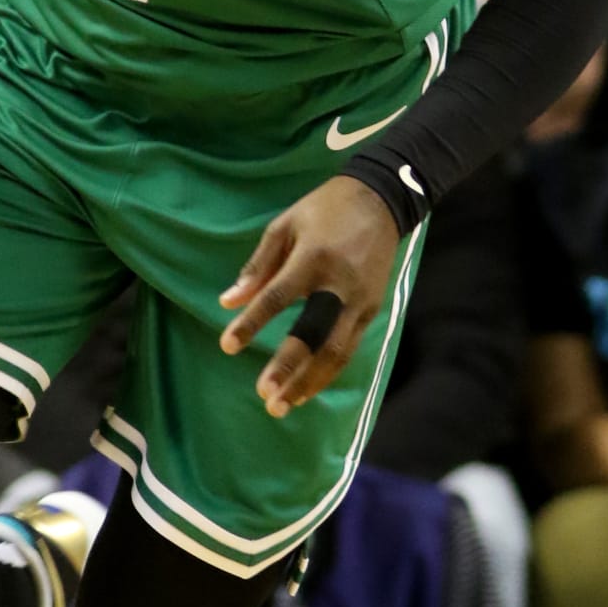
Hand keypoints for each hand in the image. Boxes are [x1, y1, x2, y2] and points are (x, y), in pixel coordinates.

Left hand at [219, 176, 399, 416]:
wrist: (380, 201)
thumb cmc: (324, 210)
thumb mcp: (284, 226)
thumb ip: (257, 266)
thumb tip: (226, 302)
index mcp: (312, 258)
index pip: (277, 297)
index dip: (251, 323)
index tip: (227, 346)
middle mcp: (339, 284)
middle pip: (314, 334)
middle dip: (289, 368)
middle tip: (264, 395)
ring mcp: (360, 300)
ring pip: (336, 351)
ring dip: (309, 381)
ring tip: (282, 405)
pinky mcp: (372, 309)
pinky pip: (349, 348)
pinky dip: (327, 372)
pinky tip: (307, 389)